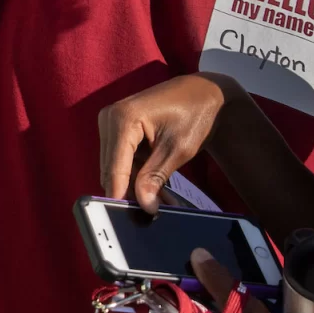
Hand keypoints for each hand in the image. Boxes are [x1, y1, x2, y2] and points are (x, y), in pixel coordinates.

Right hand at [99, 74, 227, 212]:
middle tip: (155, 213)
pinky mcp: (117, 129)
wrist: (203, 93)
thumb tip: (144, 206)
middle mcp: (110, 118)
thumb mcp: (178, 149)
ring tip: (163, 203)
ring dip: (136, 186)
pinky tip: (159, 190)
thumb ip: (155, 177)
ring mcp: (111, 122)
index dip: (122, 196)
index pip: (115, 167)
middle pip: (111, 170)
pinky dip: (138, 175)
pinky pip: (122, 161)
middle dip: (131, 192)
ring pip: (115, 168)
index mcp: (123, 118)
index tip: (131, 219)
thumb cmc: (195, 114)